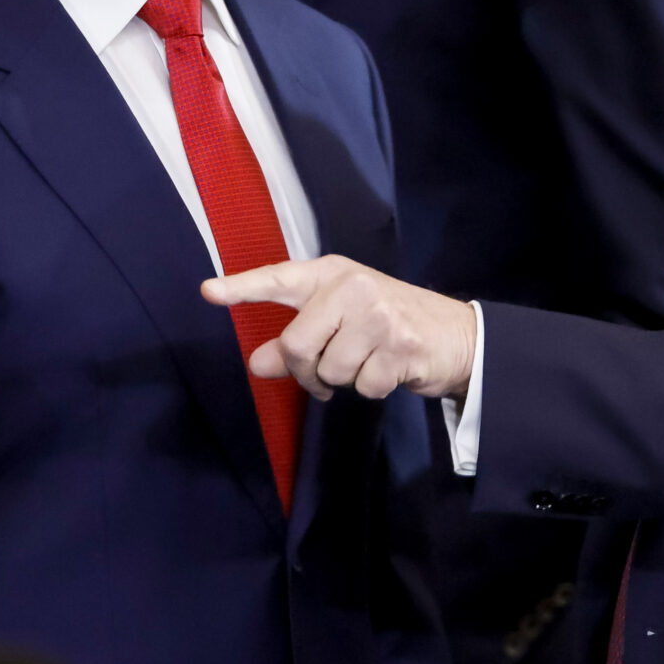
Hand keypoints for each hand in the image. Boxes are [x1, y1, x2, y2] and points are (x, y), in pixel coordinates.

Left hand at [205, 256, 477, 402]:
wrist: (455, 335)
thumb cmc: (387, 323)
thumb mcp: (338, 322)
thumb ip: (296, 338)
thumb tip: (259, 363)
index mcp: (331, 274)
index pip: (278, 278)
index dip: (241, 287)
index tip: (207, 291)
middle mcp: (353, 287)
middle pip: (297, 345)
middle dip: (306, 371)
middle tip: (321, 376)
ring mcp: (379, 315)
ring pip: (330, 371)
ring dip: (342, 382)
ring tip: (364, 363)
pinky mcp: (401, 346)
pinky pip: (362, 387)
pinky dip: (371, 389)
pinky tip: (388, 370)